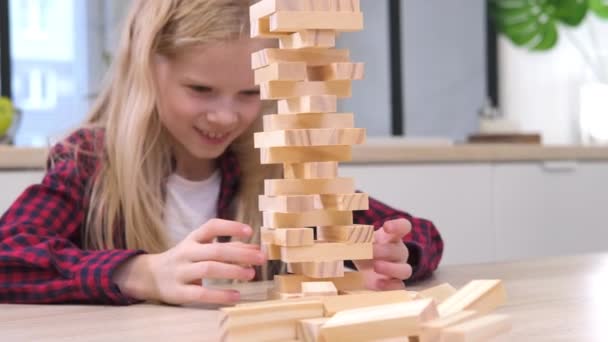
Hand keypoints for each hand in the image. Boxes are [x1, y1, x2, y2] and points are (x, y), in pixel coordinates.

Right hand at [113, 219, 266, 304]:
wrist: (149, 277)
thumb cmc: (185, 260)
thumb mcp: (201, 249)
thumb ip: (228, 248)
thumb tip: (256, 249)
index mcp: (193, 239)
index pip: (211, 227)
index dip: (230, 227)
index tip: (249, 231)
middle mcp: (186, 253)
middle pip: (215, 250)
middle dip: (240, 254)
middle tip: (261, 258)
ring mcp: (181, 272)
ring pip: (208, 269)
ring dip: (232, 271)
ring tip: (251, 274)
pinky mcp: (178, 292)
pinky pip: (200, 293)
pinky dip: (219, 295)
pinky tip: (236, 295)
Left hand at [354, 218, 412, 290]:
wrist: (364, 267)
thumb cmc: (365, 248)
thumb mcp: (359, 238)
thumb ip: (355, 234)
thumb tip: (343, 232)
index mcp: (392, 237)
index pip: (403, 227)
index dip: (398, 226)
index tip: (386, 227)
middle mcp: (398, 252)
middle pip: (400, 250)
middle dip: (384, 250)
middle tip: (370, 250)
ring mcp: (399, 269)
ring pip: (405, 270)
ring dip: (391, 268)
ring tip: (376, 266)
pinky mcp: (394, 284)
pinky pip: (400, 286)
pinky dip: (390, 286)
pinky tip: (378, 283)